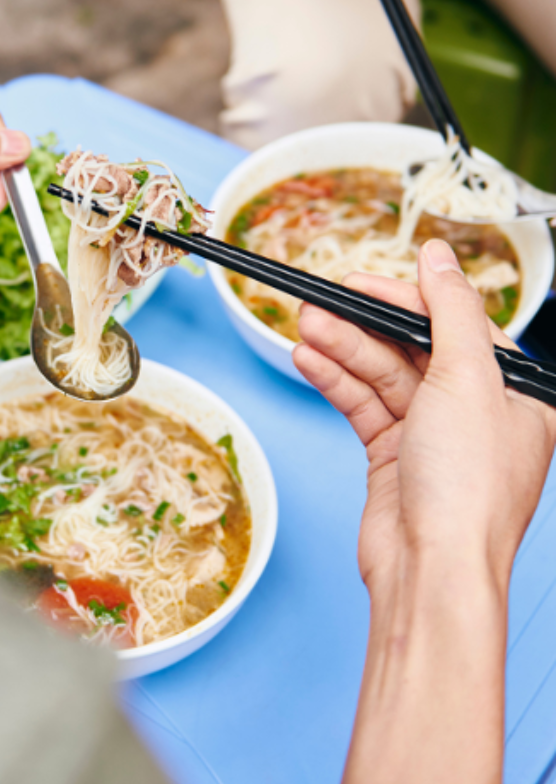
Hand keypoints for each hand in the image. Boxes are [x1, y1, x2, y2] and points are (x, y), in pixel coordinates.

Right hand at [292, 240, 555, 592]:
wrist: (434, 566)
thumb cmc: (469, 488)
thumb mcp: (466, 379)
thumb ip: (449, 310)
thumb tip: (438, 256)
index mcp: (517, 392)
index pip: (459, 324)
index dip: (408, 298)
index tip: (362, 280)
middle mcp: (478, 411)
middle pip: (414, 347)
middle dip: (364, 324)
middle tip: (319, 301)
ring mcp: (435, 435)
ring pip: (382, 375)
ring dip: (342, 349)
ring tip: (304, 327)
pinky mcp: (395, 456)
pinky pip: (363, 405)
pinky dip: (336, 382)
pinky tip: (309, 362)